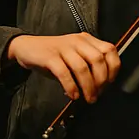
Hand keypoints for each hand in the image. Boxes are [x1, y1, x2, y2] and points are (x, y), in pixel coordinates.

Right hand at [6, 33, 120, 102]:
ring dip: (88, 86)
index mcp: (87, 40)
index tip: (110, 83)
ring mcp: (64, 47)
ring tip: (88, 98)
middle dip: (101, 80)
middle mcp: (78, 41)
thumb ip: (87, 66)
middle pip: (98, 59)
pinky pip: (64, 72)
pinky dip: (71, 86)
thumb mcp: (73, 57)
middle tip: (98, 94)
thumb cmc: (52, 55)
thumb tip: (99, 87)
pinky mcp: (50, 56)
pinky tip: (73, 95)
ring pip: (82, 67)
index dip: (113, 67)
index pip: (109, 50)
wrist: (26, 47)